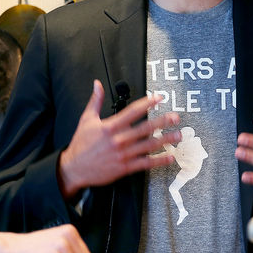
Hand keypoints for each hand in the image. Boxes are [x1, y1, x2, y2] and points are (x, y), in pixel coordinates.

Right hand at [58, 80, 180, 197]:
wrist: (74, 168)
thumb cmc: (80, 144)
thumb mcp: (86, 120)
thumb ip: (95, 101)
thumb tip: (97, 84)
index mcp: (110, 126)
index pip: (132, 111)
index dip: (147, 103)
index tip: (159, 98)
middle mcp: (119, 140)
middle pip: (145, 128)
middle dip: (162, 122)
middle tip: (175, 117)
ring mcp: (123, 154)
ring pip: (148, 146)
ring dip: (165, 140)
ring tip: (178, 135)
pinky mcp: (125, 167)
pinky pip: (145, 163)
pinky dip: (159, 160)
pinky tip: (169, 157)